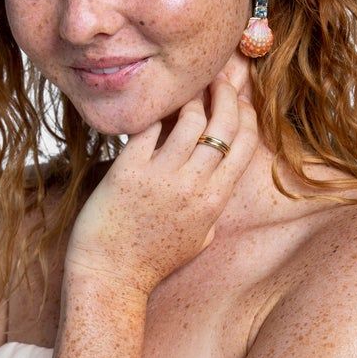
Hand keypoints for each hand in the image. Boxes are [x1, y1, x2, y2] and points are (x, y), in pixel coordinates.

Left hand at [64, 62, 258, 299]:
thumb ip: (213, 207)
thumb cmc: (152, 261)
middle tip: (218, 80)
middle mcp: (193, 186)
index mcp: (214, 201)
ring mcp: (161, 177)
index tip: (240, 99)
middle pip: (224, 125)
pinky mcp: (128, 170)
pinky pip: (149, 128)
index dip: (246, 115)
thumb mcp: (199, 239)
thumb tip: (218, 178)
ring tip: (186, 91)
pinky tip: (154, 106)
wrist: (111, 278)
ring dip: (192, 99)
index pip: (244, 145)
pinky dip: (156, 113)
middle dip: (226, 94)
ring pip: (190, 120)